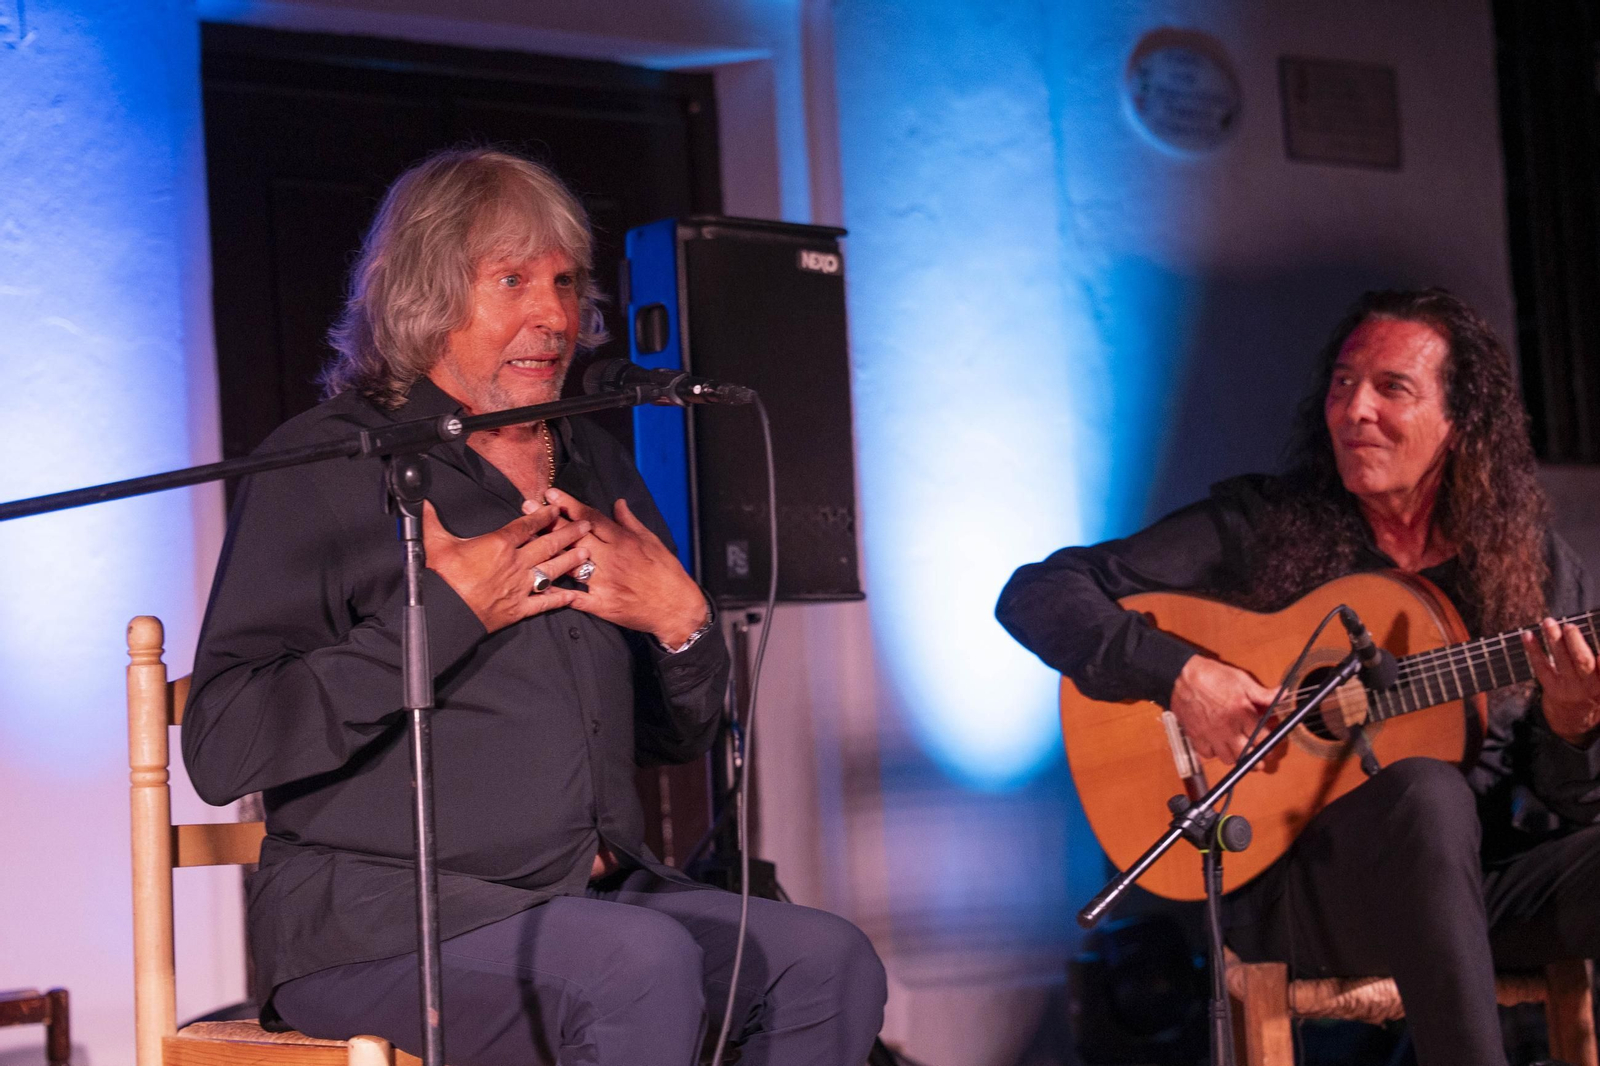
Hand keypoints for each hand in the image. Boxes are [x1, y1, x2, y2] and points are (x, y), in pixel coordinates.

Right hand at [422, 501, 589, 632]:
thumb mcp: (434, 543)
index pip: (526, 526)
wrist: (444, 613)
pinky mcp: (520, 608)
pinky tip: (575, 595)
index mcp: (498, 544)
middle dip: (568, 533)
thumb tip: (422, 502)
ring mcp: (520, 586)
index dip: (543, 515)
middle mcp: (515, 563)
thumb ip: (431, 521)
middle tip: (585, 526)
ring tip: (586, 553)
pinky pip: (545, 602)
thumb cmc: (440, 578)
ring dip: (571, 561)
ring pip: (552, 570)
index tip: (557, 508)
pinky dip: (561, 599)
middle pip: (548, 545)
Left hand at [538, 488, 707, 644]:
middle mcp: (612, 558)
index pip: (591, 518)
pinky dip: (556, 592)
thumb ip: (630, 522)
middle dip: (550, 520)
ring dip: (548, 550)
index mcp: (624, 541)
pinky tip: (538, 585)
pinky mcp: (603, 604)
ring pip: (571, 563)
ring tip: (527, 539)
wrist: (677, 608)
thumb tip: (617, 503)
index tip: (550, 494)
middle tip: (527, 506)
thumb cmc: (666, 573)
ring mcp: (606, 582)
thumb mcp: (653, 541)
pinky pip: (575, 597)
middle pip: (575, 536)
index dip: (569, 504)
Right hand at [1170, 655, 1277, 763]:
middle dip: (1258, 759)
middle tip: (1261, 758)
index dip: (1271, 744)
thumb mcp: (1241, 680)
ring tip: (1240, 752)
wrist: (1183, 675)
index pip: (1263, 738)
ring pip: (1229, 759)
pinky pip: (1208, 755)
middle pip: (1248, 755)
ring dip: (1237, 757)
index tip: (1272, 744)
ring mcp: (1210, 734)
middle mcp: (1227, 727)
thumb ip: (1262, 693)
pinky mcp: (1196, 736)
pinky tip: (1218, 746)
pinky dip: (1215, 753)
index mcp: (1242, 713)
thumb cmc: (1212, 675)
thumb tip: (1282, 695)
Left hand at [1524, 617, 1599, 744]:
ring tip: (1548, 622)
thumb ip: (1597, 664)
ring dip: (1554, 639)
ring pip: (1562, 661)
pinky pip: (1541, 667)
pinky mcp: (1552, 689)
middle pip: (1583, 661)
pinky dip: (1533, 649)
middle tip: (1569, 626)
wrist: (1574, 718)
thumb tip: (1592, 633)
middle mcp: (1590, 685)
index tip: (1598, 642)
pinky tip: (1527, 635)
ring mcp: (1570, 688)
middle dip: (1575, 642)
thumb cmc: (1592, 688)